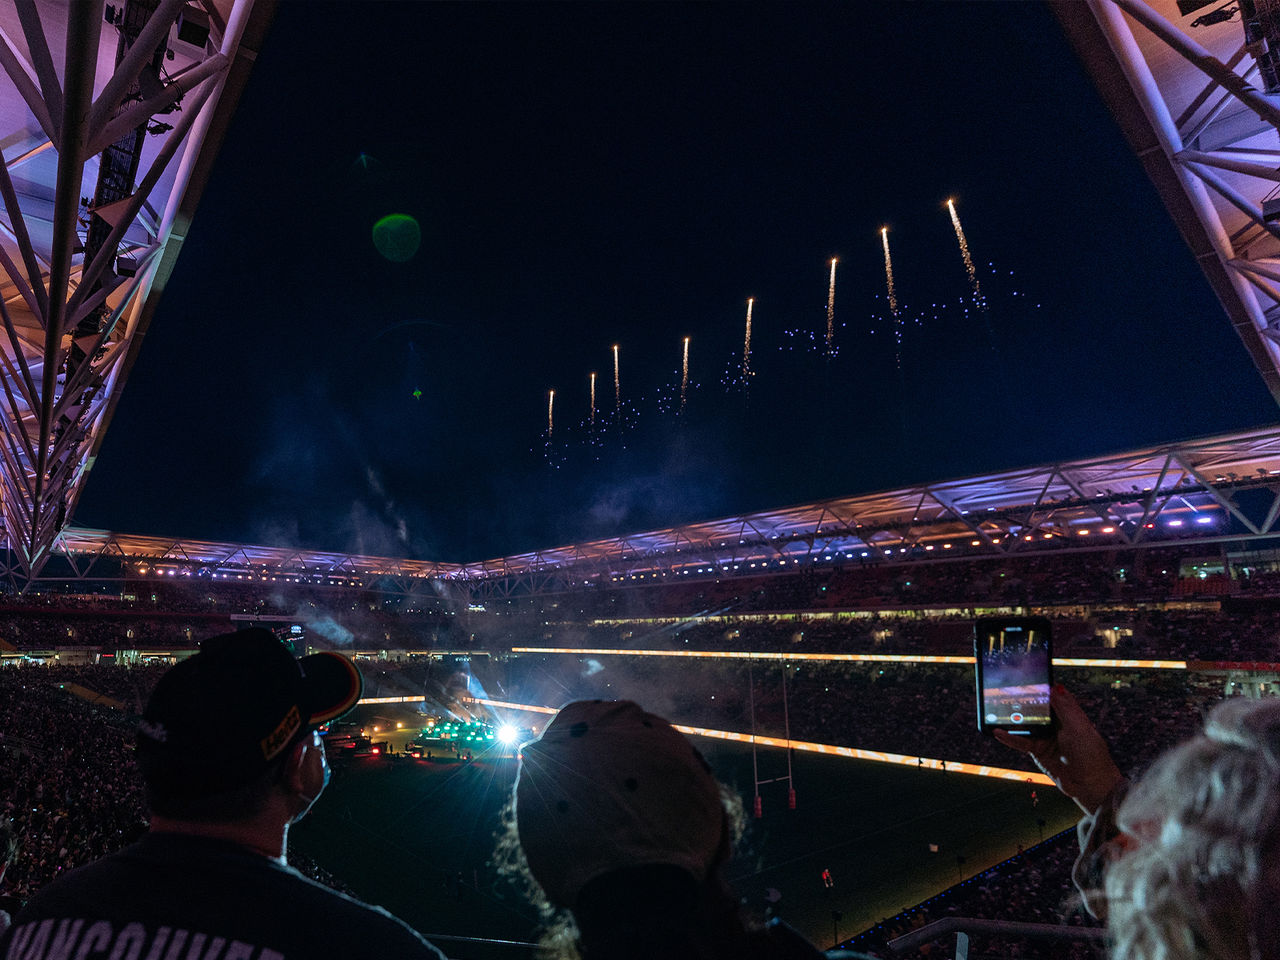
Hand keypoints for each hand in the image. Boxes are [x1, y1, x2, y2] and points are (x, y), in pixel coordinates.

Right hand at [993, 685, 1123, 813]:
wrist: (1090, 785)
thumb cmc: (1091, 755)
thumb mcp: (1079, 727)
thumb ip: (1064, 707)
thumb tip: (1054, 687)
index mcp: (1070, 716)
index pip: (1054, 697)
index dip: (1043, 687)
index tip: (1029, 677)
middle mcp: (1057, 725)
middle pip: (1037, 709)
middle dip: (1023, 701)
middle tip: (1007, 691)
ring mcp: (1046, 738)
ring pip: (1026, 724)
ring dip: (1013, 719)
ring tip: (996, 710)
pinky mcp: (1038, 751)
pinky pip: (1021, 742)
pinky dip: (1009, 737)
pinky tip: (998, 732)